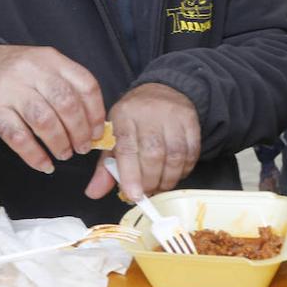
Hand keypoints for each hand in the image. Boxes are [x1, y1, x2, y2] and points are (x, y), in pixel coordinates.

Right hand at [0, 45, 104, 173]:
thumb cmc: (15, 73)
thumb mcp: (43, 67)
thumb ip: (67, 87)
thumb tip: (93, 125)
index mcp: (51, 59)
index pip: (85, 84)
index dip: (96, 112)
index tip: (98, 132)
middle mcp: (32, 71)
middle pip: (66, 103)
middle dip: (80, 131)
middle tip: (83, 147)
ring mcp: (10, 89)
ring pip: (44, 121)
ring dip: (59, 143)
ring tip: (64, 154)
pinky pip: (18, 137)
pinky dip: (34, 155)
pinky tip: (44, 164)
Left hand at [82, 83, 200, 200]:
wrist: (162, 91)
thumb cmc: (134, 119)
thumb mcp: (114, 136)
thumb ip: (106, 167)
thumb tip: (94, 192)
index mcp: (124, 115)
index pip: (127, 148)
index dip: (130, 175)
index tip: (133, 195)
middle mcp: (149, 112)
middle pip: (153, 153)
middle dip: (150, 180)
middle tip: (146, 193)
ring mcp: (173, 115)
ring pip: (175, 155)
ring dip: (168, 178)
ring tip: (160, 186)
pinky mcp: (191, 120)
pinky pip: (192, 152)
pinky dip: (184, 169)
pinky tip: (175, 175)